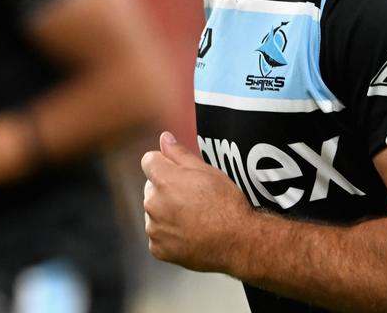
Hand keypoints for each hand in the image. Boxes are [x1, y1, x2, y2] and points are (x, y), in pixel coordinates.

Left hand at [140, 131, 253, 272]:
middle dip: (166, 189)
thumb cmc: (225, 203)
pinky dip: (169, 235)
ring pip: (154, 212)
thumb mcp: (206, 170)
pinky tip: (190, 234)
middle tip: (193, 198)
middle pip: (151, 188)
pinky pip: (158, 236)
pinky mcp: (158, 248)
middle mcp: (152, 203)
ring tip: (194, 217)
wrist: (237, 241)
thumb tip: (164, 138)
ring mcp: (154, 228)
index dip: (165, 164)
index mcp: (163, 180)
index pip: (149, 161)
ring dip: (167, 212)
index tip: (180, 174)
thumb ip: (179, 153)